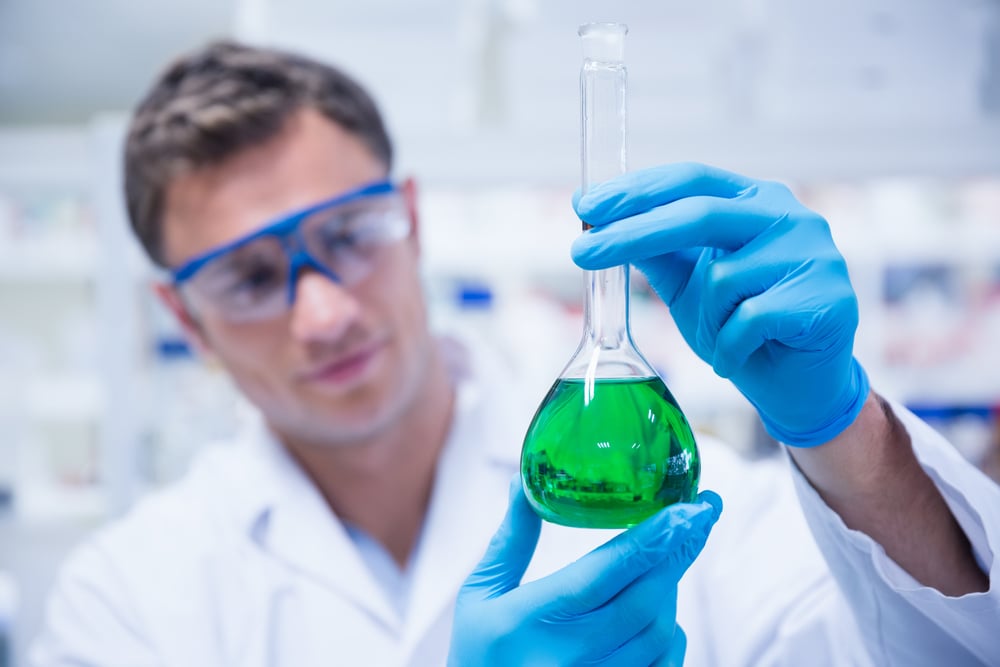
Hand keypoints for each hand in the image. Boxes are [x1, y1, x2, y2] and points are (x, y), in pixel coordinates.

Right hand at [448, 478, 721, 666]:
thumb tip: (525, 479)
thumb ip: (511, 540)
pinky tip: (661, 608)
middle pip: (645, 599)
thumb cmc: (479, 654)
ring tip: (668, 557)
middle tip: (700, 513)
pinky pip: (664, 664)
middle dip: (679, 551)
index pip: (605, 571)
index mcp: (532, 619)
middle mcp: (570, 656)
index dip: (652, 537)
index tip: (687, 507)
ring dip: (671, 588)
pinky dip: (672, 632)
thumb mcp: (481, 594)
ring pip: (660, 631)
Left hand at [571, 162, 869, 446]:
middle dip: (633, 233)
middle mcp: (789, 216)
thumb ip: (656, 251)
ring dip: (704, 320)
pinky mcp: (827, 298)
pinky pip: (748, 320)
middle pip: (699, 214)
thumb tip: (595, 222)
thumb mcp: (689, 284)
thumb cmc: (742, 326)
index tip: (585, 206)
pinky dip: (728, 349)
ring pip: (722, 279)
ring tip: (720, 338)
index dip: (637, 190)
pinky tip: (735, 360)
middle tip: (581, 253)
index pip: (691, 179)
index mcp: (755, 200)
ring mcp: (814, 254)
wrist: (798, 385)